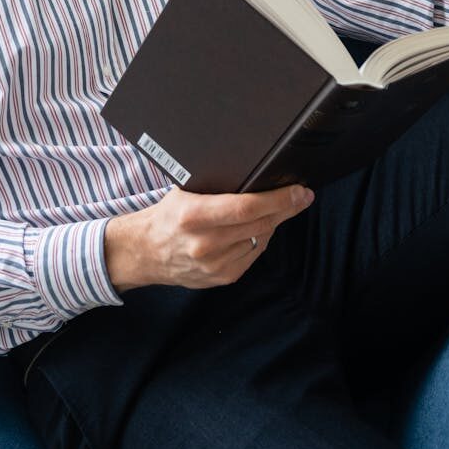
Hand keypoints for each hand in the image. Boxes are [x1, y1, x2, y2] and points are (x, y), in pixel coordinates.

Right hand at [104, 184, 313, 292]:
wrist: (145, 252)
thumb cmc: (168, 215)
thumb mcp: (185, 191)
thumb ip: (216, 185)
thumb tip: (255, 170)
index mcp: (194, 215)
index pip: (246, 207)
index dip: (278, 199)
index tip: (299, 191)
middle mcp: (205, 243)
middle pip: (260, 224)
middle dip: (286, 208)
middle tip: (302, 195)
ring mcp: (215, 264)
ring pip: (261, 239)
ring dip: (273, 223)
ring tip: (276, 208)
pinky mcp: (222, 278)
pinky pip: (254, 254)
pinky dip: (260, 239)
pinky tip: (257, 228)